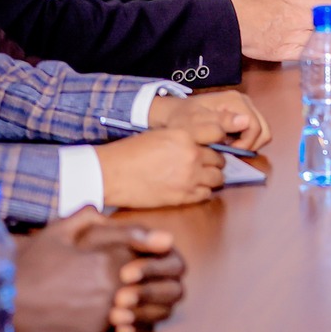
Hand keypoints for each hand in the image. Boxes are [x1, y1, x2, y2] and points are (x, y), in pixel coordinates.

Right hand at [11, 210, 186, 331]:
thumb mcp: (57, 232)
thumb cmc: (28, 265)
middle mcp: (113, 290)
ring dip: (155, 301)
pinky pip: (131, 328)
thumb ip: (87, 217)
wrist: (1, 303)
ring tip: (148, 293)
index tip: (162, 248)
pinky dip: (136, 320)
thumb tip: (107, 210)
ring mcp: (106, 315)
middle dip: (165, 278)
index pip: (156, 256)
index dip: (161, 251)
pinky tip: (130, 312)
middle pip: (161, 286)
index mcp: (109, 261)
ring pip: (152, 311)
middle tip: (162, 274)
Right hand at [95, 124, 226, 208]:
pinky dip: (202, 192)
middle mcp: (191, 155)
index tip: (215, 146)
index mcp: (185, 135)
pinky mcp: (183, 196)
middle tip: (204, 165)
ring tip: (199, 178)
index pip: (218, 134)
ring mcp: (189, 177)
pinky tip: (191, 188)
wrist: (111, 174)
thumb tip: (203, 143)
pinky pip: (206, 194)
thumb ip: (185, 138)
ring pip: (217, 179)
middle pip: (220, 160)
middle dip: (214, 163)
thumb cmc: (131, 153)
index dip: (218, 141)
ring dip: (211, 178)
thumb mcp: (162, 135)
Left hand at [147, 88, 270, 151]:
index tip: (228, 152)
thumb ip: (220, 123)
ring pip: (262, 132)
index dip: (246, 144)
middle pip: (264, 130)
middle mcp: (245, 101)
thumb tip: (245, 121)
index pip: (255, 127)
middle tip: (230, 151)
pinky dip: (246, 140)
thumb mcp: (196, 123)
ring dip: (248, 143)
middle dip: (250, 145)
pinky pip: (255, 131)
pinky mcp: (244, 114)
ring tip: (228, 147)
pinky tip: (229, 142)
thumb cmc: (182, 118)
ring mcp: (246, 107)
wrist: (173, 113)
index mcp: (236, 101)